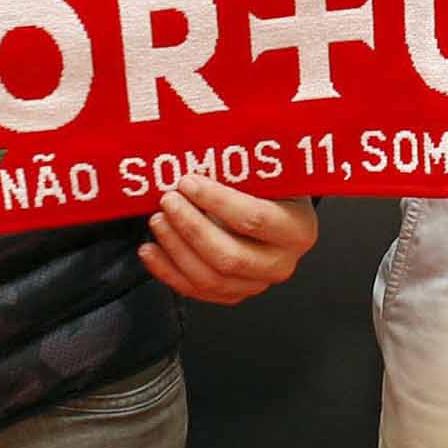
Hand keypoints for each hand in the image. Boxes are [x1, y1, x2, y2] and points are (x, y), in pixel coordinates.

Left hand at [138, 174, 317, 304]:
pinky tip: (149, 251)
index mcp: (297, 229)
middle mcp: (281, 263)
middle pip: (230, 257)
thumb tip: (197, 153)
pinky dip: (167, 271)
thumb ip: (240, 168)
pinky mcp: (233, 294)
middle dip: (191, 228)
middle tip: (168, 201)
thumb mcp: (264, 173)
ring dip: (176, 249)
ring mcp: (257, 284)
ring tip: (157, 221)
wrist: (277, 212)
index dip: (216, 201)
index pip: (254, 219)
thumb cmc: (268, 188)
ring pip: (211, 279)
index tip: (187, 182)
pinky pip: (196, 291)